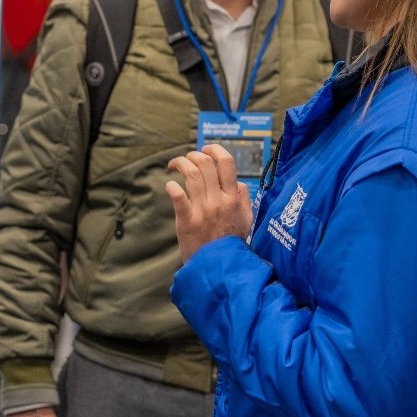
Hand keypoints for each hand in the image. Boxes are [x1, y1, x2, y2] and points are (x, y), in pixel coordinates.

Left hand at [166, 144, 252, 262]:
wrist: (220, 267)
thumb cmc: (231, 242)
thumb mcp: (246, 219)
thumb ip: (243, 199)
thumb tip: (238, 182)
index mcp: (233, 197)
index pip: (227, 162)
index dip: (215, 149)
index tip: (206, 149)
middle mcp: (219, 201)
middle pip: (205, 164)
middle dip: (193, 155)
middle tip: (186, 158)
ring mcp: (203, 210)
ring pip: (191, 175)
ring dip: (180, 164)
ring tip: (175, 165)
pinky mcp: (187, 221)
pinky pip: (178, 197)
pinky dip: (172, 187)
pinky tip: (170, 185)